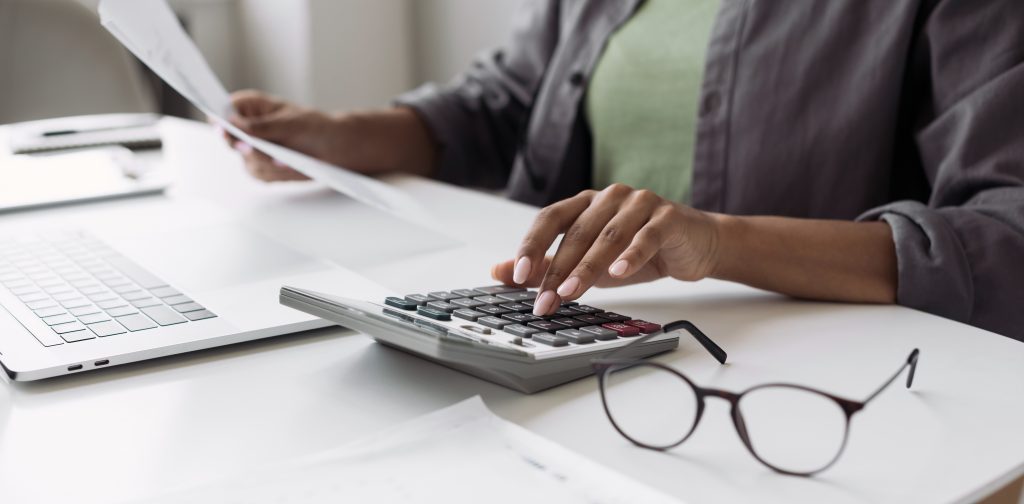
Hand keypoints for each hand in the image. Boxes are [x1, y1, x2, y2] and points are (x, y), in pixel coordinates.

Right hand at [214, 89, 438, 180]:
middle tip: (265, 151)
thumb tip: (231, 124)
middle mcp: (246, 127)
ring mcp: (252, 148)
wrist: (336, 148)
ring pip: (245, 160)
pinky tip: (291, 167)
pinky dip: (275, 173)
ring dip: (267, 163)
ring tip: (288, 161)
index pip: (221, 111)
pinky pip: (259, 174)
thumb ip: (260, 126)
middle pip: (229, 140)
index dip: (218, 121)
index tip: (223, 129)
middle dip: (249, 148)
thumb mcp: (291, 123)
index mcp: (250, 106)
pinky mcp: (262, 166)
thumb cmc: (316, 127)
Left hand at [491, 184, 722, 314]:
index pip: (550, 218)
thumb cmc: (637, 251)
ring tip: (571, 293)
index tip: (518, 276)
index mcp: (586, 202)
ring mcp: (640, 204)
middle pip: (577, 232)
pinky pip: (645, 237)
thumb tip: (500, 272)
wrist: (693, 246)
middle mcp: (610, 197)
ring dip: (587, 267)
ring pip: (607, 236)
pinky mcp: (667, 217)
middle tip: (545, 301)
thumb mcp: (587, 263)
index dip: (532, 245)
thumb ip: (546, 266)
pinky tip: (618, 274)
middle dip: (558, 270)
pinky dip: (631, 256)